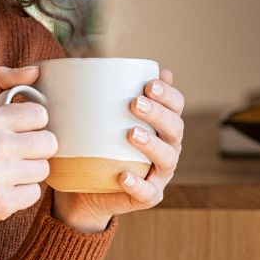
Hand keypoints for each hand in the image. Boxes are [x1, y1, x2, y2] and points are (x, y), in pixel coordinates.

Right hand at [0, 65, 57, 259]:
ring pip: (44, 169)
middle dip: (35, 150)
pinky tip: (2, 191)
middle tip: (13, 155)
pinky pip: (35, 193)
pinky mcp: (2, 203)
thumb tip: (35, 70)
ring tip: (5, 174)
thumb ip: (0, 83)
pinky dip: (22, 195)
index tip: (16, 132)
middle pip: (49, 142)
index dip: (31, 125)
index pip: (40, 115)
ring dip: (29, 173)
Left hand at [52, 67, 184, 231]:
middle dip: (158, 113)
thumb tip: (89, 62)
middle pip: (175, 128)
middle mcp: (167, 147)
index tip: (149, 83)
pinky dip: (138, 184)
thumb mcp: (97, 117)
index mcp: (161, 125)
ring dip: (152, 145)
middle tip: (135, 103)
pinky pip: (148, 193)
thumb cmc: (95, 144)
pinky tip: (124, 176)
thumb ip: (101, 93)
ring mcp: (159, 174)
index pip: (176, 106)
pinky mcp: (147, 196)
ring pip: (167, 159)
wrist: (84, 188)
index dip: (168, 94)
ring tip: (131, 134)